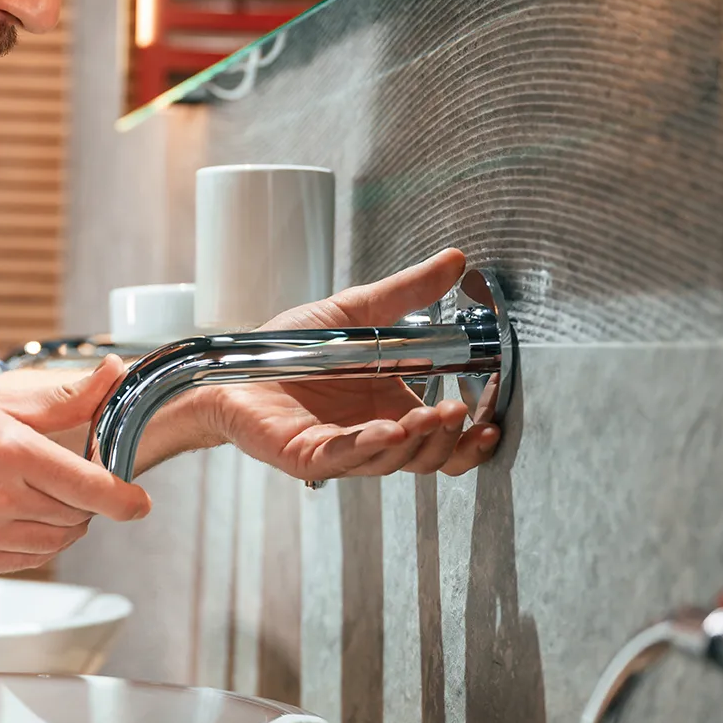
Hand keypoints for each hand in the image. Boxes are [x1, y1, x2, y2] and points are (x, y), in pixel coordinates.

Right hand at [0, 362, 150, 574]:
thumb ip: (63, 399)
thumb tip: (114, 375)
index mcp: (7, 451)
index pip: (89, 487)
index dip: (124, 499)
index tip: (139, 502)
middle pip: (79, 514)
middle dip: (87, 499)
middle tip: (70, 478)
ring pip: (60, 540)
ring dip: (67, 521)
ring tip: (42, 496)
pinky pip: (33, 558)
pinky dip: (41, 541)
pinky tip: (23, 516)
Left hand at [194, 248, 499, 480]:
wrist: (230, 365)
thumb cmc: (286, 347)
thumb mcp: (355, 311)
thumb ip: (405, 293)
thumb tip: (453, 260)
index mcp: (390, 404)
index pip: (443, 436)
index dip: (470, 437)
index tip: (491, 420)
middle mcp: (371, 432)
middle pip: (428, 457)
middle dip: (449, 439)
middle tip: (460, 413)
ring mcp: (342, 449)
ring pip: (393, 462)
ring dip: (416, 441)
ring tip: (430, 416)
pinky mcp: (308, 456)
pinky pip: (345, 458)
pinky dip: (369, 446)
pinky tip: (388, 430)